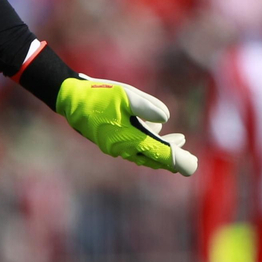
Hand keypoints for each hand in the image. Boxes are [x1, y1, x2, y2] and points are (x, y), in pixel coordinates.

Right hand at [55, 74, 198, 174]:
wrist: (70, 100)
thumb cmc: (99, 95)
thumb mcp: (127, 95)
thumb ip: (148, 106)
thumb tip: (166, 117)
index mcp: (131, 139)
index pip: (160, 154)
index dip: (178, 160)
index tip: (192, 165)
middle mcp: (124, 148)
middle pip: (154, 159)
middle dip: (172, 158)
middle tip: (190, 161)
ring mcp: (116, 146)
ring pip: (145, 154)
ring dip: (162, 150)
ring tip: (179, 141)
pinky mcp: (111, 141)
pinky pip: (135, 148)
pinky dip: (149, 143)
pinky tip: (156, 128)